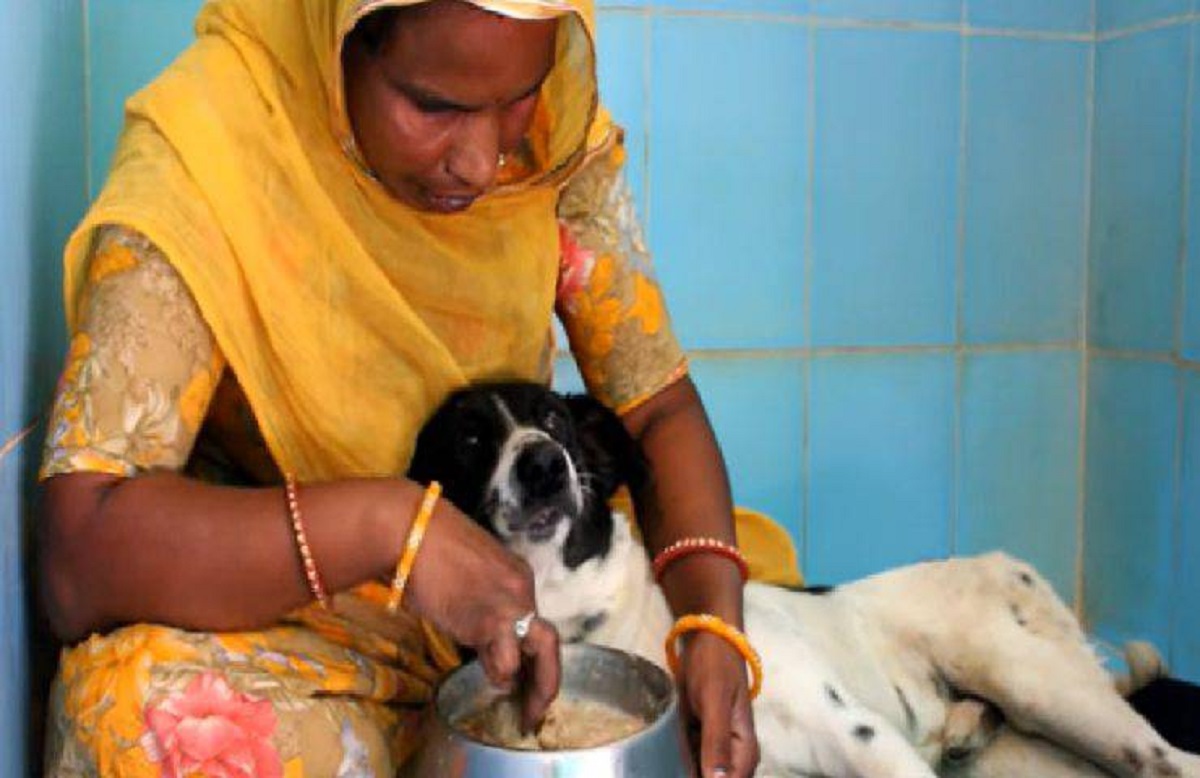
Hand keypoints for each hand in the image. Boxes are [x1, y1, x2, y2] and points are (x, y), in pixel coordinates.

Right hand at [404, 502, 559, 730]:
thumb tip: (474, 625)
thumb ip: (480, 597)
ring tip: (522, 708)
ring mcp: (509, 605)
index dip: (528, 653)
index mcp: (517, 575)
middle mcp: (522, 590)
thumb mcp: (467, 571)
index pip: (531, 622)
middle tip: (538, 707)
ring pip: (542, 651)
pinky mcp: (488, 620)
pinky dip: (502, 675)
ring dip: (533, 685)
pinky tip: (491, 679)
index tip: (523, 674)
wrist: (412, 531)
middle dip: (548, 679)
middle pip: (549, 641)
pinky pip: (508, 659)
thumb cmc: (426, 546)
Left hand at [678, 631, 758, 777]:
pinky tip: (664, 747)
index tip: (679, 772)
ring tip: (667, 746)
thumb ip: (717, 742)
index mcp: (745, 748)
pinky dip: (678, 756)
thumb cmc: (715, 666)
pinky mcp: (703, 738)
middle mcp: (735, 754)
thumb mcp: (714, 702)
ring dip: (682, 767)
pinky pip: (691, 759)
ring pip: (701, 772)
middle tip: (668, 755)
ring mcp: (719, 747)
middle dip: (691, 772)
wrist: (708, 637)